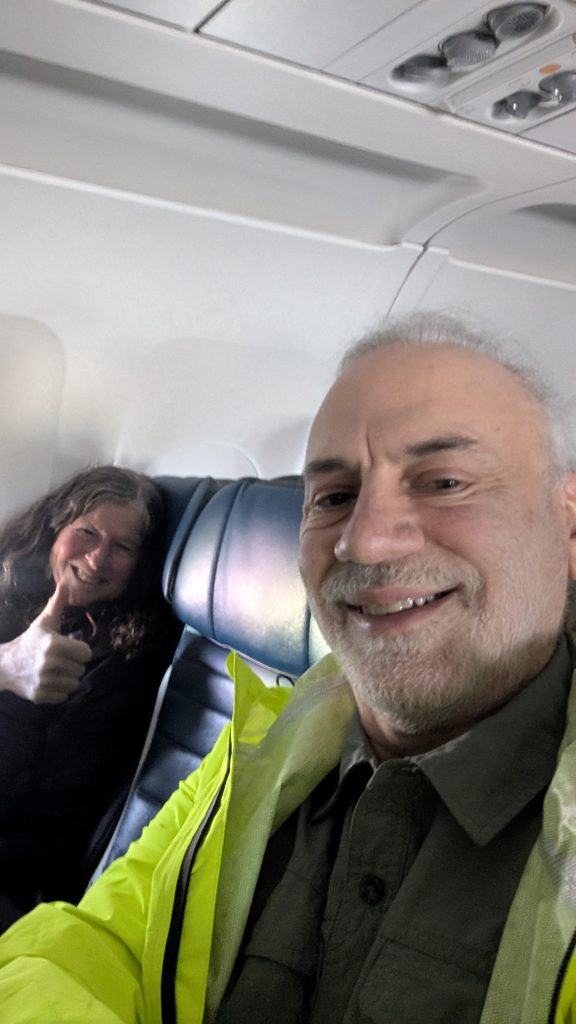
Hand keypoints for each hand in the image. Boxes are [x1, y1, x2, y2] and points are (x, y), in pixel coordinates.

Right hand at [0, 580, 91, 703]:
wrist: (4, 665)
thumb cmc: (29, 642)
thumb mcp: (43, 623)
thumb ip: (57, 604)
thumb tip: (65, 583)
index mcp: (54, 644)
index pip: (86, 653)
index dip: (79, 650)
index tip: (69, 648)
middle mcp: (50, 663)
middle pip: (81, 669)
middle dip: (73, 665)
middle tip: (60, 660)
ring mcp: (44, 681)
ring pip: (74, 684)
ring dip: (67, 678)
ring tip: (55, 671)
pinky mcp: (40, 695)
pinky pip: (64, 696)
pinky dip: (59, 691)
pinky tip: (49, 681)